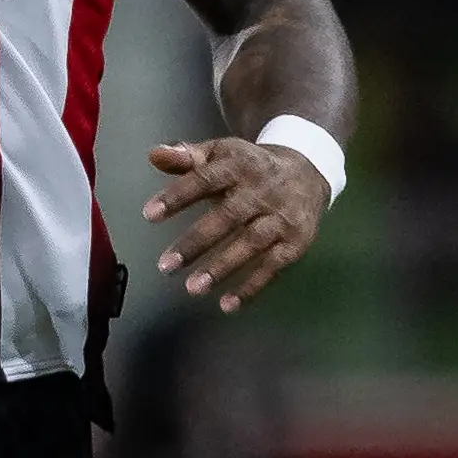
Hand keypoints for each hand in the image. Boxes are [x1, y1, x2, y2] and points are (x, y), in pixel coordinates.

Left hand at [143, 137, 329, 312]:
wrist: (308, 172)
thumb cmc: (249, 166)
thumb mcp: (220, 153)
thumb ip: (186, 157)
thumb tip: (154, 155)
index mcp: (239, 165)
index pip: (204, 180)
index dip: (177, 196)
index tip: (149, 215)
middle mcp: (262, 191)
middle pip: (228, 217)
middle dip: (196, 242)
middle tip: (165, 266)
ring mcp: (281, 218)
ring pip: (251, 244)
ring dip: (222, 268)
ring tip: (192, 288)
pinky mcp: (296, 243)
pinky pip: (273, 267)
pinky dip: (252, 287)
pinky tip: (228, 305)